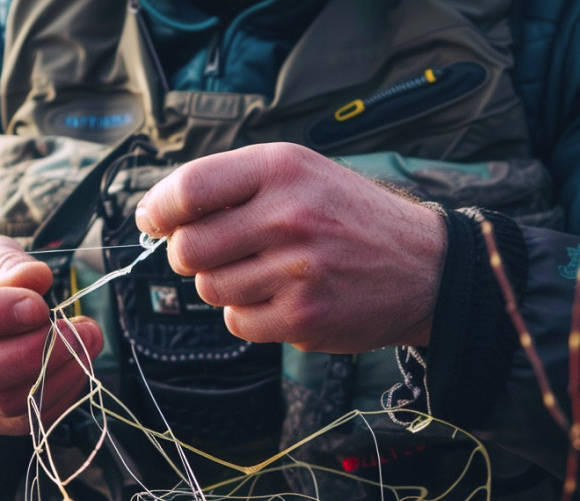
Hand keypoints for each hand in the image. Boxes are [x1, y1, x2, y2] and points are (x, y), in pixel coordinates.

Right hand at [0, 235, 103, 434]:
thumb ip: (8, 262)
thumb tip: (36, 279)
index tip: (39, 305)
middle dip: (33, 353)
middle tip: (76, 329)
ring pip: (2, 403)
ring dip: (55, 375)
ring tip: (87, 341)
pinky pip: (24, 422)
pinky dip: (60, 396)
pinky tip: (79, 364)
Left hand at [135, 143, 445, 352]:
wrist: (425, 266)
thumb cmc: (350, 217)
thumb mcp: (301, 174)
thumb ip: (234, 185)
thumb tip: (159, 213)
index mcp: (282, 169)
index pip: (190, 187)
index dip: (159, 209)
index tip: (154, 220)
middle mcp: (289, 214)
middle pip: (188, 247)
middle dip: (188, 254)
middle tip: (215, 253)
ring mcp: (296, 268)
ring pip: (209, 288)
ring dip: (223, 284)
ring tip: (263, 272)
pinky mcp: (302, 315)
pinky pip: (236, 321)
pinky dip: (248, 314)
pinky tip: (280, 297)